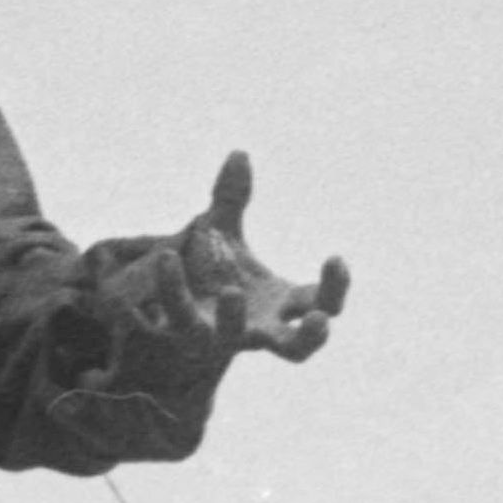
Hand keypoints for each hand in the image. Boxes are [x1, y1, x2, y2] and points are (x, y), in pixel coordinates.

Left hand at [171, 150, 346, 359]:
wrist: (172, 306)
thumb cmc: (213, 272)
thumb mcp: (224, 232)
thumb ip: (231, 199)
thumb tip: (238, 154)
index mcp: (283, 304)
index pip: (323, 303)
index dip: (335, 286)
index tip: (334, 257)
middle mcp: (261, 328)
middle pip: (299, 348)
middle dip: (312, 336)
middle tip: (321, 321)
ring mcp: (224, 335)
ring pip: (237, 340)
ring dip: (235, 317)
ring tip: (231, 292)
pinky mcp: (187, 334)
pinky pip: (180, 316)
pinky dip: (174, 288)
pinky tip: (167, 257)